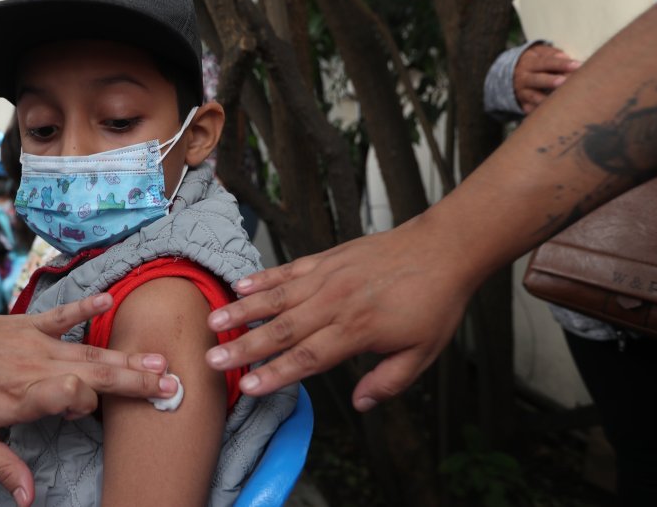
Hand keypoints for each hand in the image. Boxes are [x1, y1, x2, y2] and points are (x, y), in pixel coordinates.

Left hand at [0, 296, 174, 506]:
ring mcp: (37, 342)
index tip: (92, 409)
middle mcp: (36, 366)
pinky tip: (110, 300)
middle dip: (132, 380)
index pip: (63, 395)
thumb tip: (27, 498)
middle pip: (92, 373)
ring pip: (88, 350)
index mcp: (22, 395)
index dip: (80, 401)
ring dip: (124, 356)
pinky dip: (86, 306)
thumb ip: (3, 465)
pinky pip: (64, 314)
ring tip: (159, 361)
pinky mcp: (33, 323)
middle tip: (170, 386)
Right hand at [206, 212, 480, 411]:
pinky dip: (262, 278)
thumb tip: (361, 405)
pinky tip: (240, 286)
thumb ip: (388, 382)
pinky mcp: (326, 259)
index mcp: (357, 329)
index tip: (248, 386)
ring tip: (214, 320)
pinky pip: (288, 270)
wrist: (442, 250)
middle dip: (245, 346)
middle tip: (214, 359)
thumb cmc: (433, 303)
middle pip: (282, 329)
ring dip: (243, 311)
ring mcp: (328, 277)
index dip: (276, 373)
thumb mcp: (422, 353)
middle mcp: (335, 303)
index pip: (309, 357)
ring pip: (277, 298)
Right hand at [513, 43, 579, 113]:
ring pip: (534, 97)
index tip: (578, 66)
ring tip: (561, 101)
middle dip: (551, 81)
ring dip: (547, 99)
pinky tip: (553, 113)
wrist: (512, 74)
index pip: (546, 62)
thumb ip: (552, 54)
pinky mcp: (523, 104)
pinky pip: (531, 110)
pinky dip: (540, 111)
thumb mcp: (540, 54)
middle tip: (564, 81)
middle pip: (537, 79)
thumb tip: (565, 58)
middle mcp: (523, 78)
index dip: (562, 64)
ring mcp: (522, 92)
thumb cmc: (535, 63)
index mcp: (529, 63)